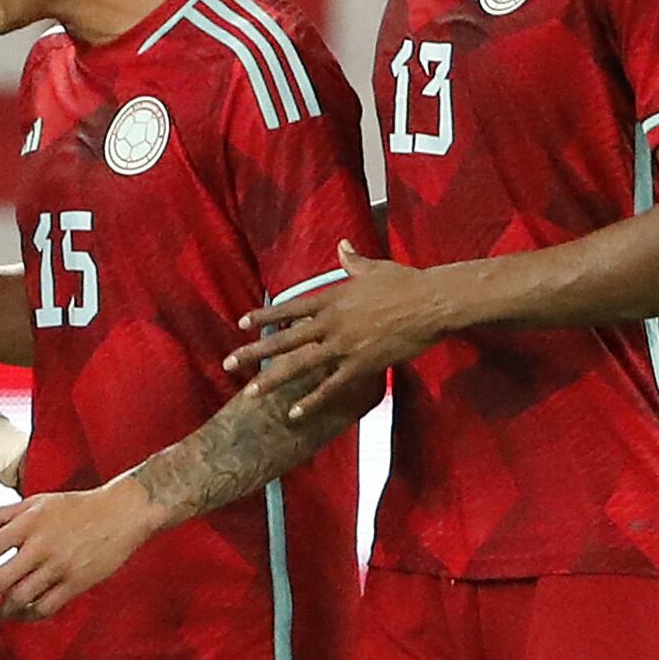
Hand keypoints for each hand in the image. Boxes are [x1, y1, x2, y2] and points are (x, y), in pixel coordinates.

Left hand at [0, 481, 166, 622]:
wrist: (122, 513)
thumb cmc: (76, 506)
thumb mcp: (36, 503)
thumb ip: (0, 516)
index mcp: (28, 522)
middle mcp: (40, 545)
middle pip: (0, 580)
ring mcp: (60, 566)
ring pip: (21, 598)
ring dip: (6, 610)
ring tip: (2, 611)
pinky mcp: (77, 582)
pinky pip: (46, 607)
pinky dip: (31, 615)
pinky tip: (26, 613)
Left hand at [231, 242, 449, 420]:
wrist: (430, 303)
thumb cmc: (405, 282)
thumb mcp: (374, 268)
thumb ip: (352, 262)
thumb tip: (342, 245)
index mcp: (331, 298)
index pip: (288, 309)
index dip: (264, 316)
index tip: (242, 323)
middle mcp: (330, 323)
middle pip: (284, 339)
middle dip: (253, 352)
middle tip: (228, 363)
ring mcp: (343, 346)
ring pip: (300, 366)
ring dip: (272, 379)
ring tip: (250, 392)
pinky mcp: (360, 365)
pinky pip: (330, 387)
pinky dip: (311, 402)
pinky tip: (293, 414)